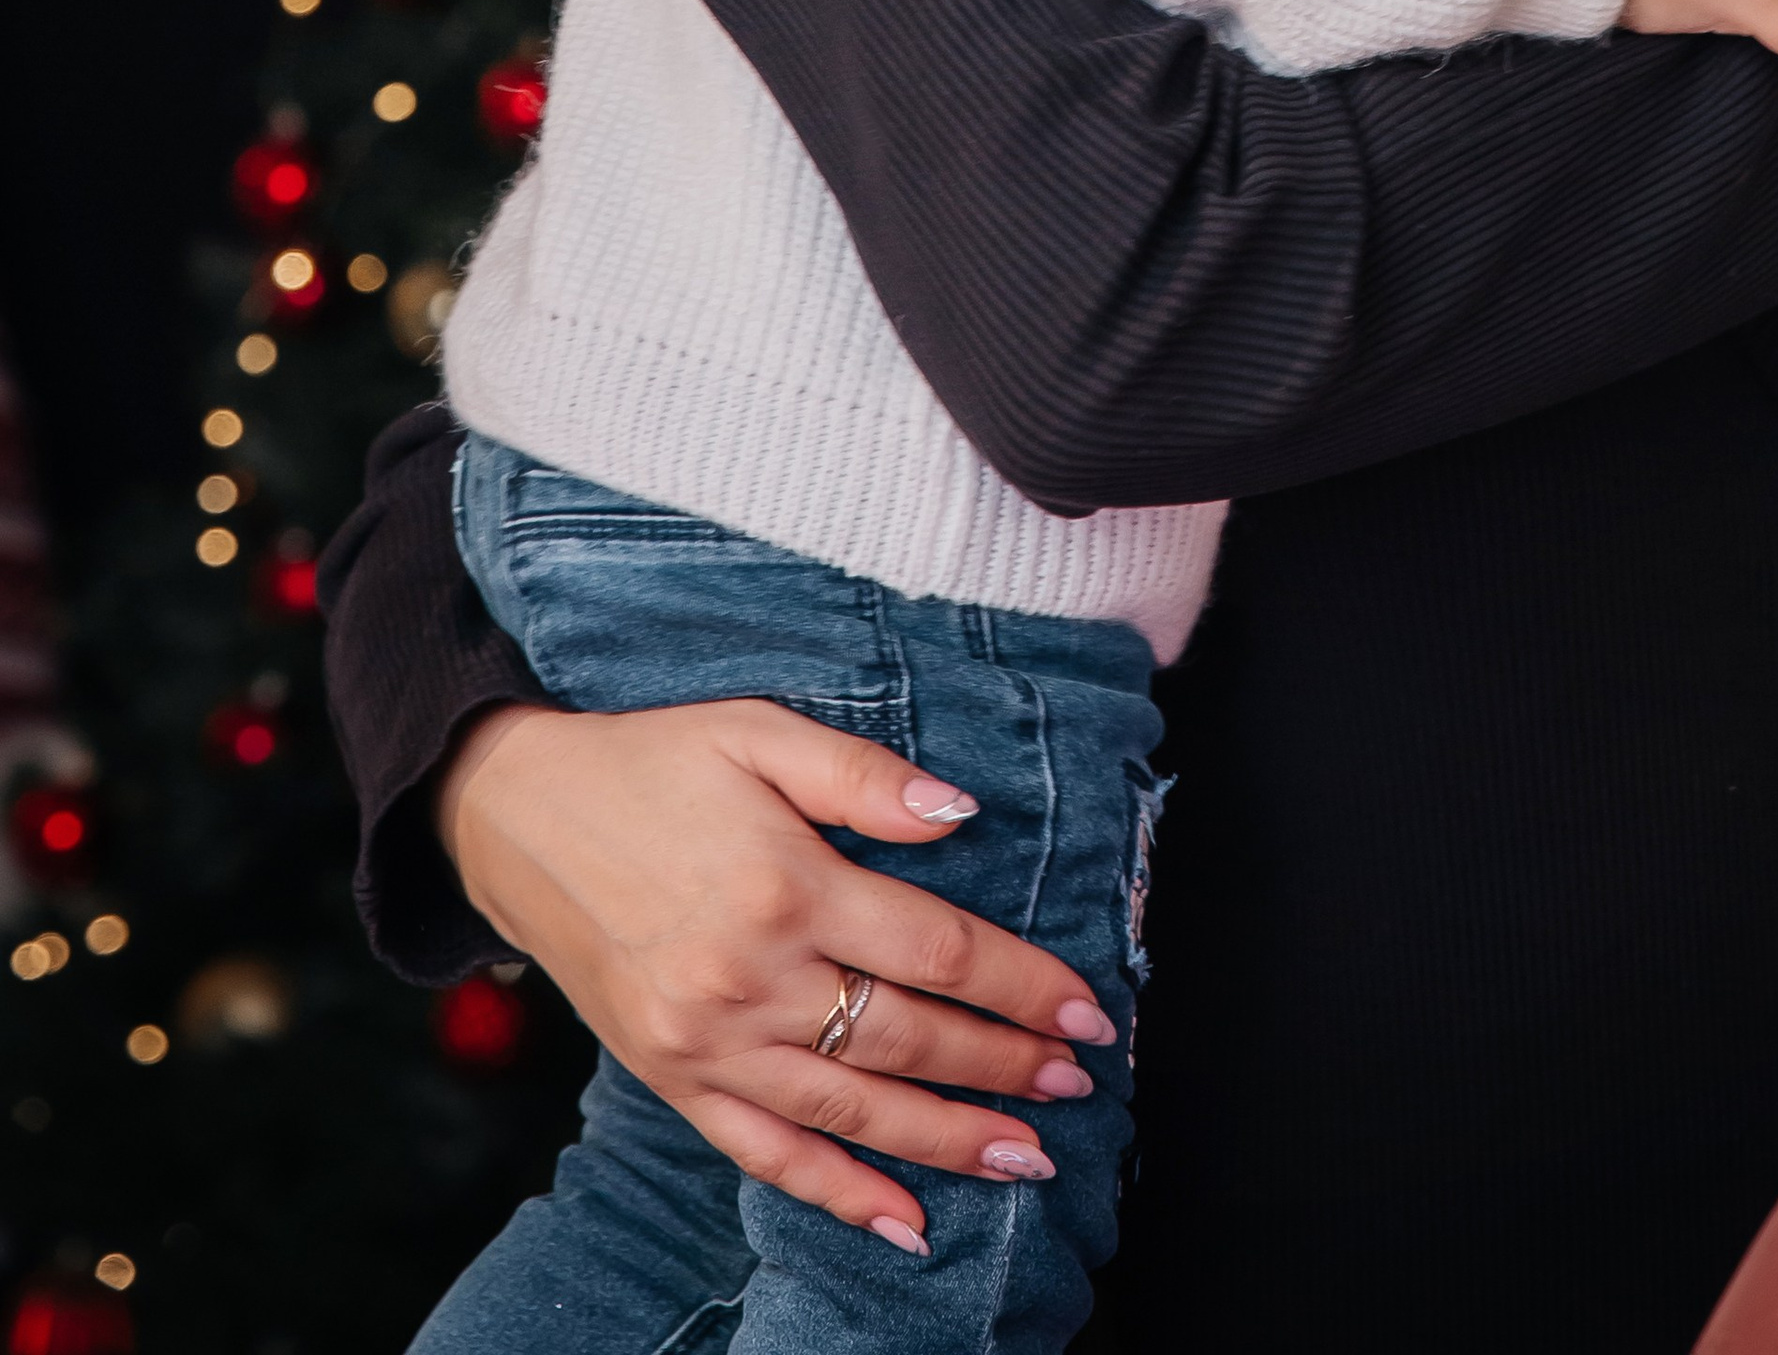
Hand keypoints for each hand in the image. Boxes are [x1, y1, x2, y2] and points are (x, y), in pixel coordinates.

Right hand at [441, 700, 1115, 1249]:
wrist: (515, 816)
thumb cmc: (651, 761)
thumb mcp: (757, 731)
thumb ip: (863, 776)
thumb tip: (961, 814)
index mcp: (787, 885)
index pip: (937, 952)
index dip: (1022, 986)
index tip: (1087, 1013)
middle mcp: (752, 978)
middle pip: (908, 1041)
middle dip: (1004, 1068)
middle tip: (1075, 1087)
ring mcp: (710, 1042)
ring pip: (853, 1113)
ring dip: (948, 1143)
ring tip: (1025, 1160)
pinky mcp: (673, 1080)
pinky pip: (767, 1155)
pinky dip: (838, 1195)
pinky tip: (903, 1222)